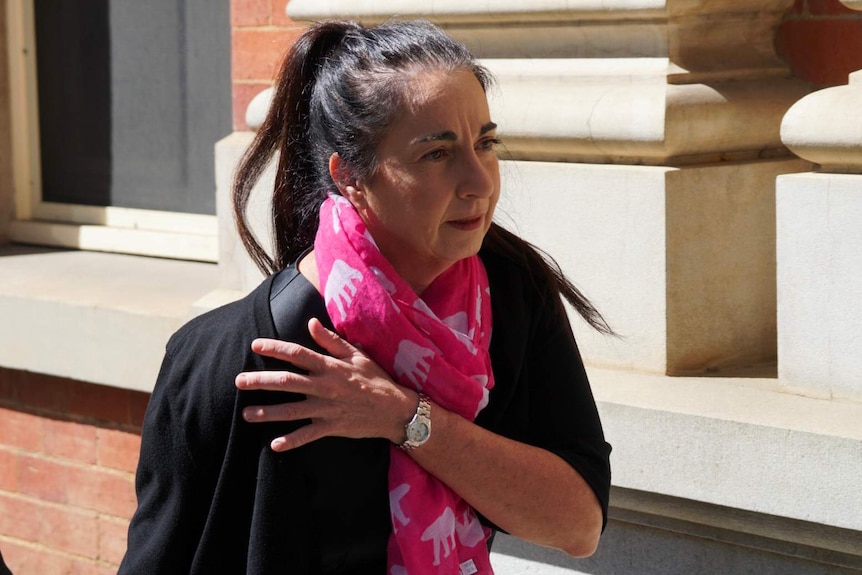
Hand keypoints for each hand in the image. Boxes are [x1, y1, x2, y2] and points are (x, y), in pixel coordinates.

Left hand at [235, 318, 416, 450]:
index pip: (298, 354)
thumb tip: (311, 323)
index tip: (255, 344)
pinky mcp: (331, 427)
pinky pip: (308, 435)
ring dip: (267, 412)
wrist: (395, 409)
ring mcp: (327, 409)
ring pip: (291, 410)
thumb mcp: (357, 355)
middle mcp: (325, 387)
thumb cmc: (376, 379)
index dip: (275, 348)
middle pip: (287, 382)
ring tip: (247, 413)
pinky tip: (274, 444)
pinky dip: (291, 441)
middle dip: (261, 381)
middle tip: (239, 381)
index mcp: (330, 367)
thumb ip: (332, 341)